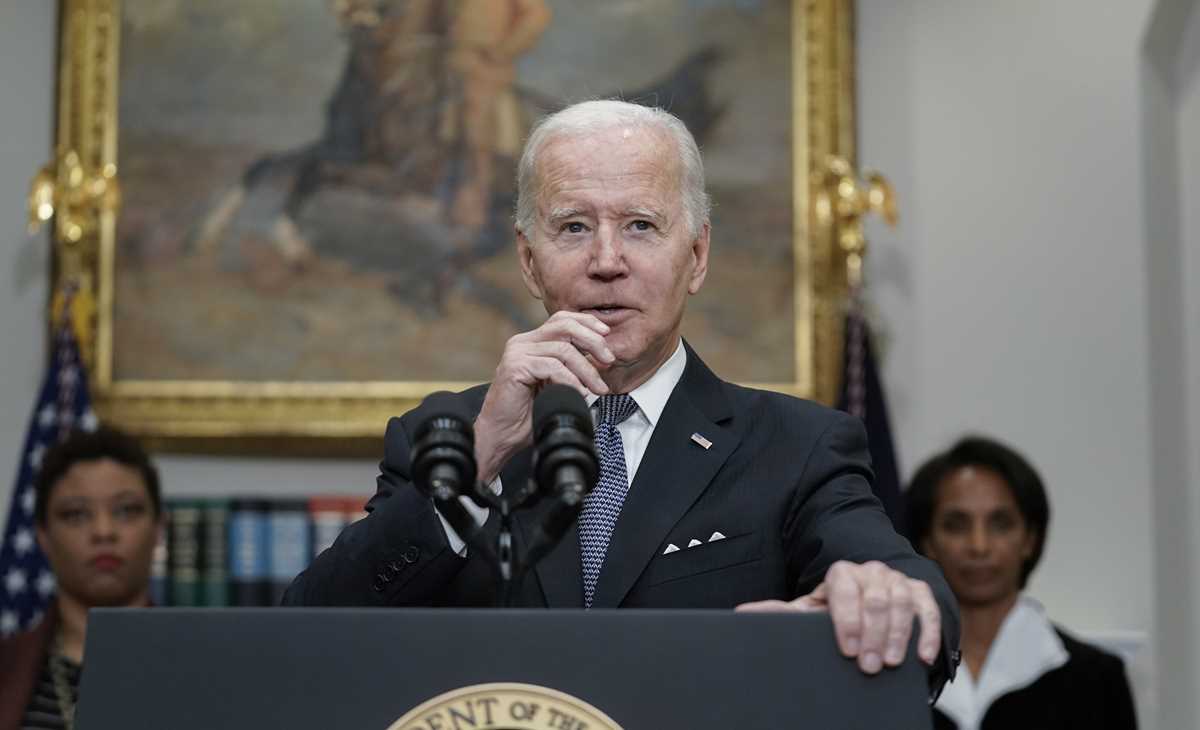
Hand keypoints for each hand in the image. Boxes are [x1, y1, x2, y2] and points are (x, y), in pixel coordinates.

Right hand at [473, 311, 614, 480]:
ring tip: (598, 388)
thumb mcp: (555, 384)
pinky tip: (580, 393)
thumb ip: (571, 367)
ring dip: (587, 369)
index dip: (587, 323)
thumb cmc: (528, 414)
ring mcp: (517, 353)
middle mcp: (522, 342)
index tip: (606, 334)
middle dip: (593, 341)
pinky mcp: (515, 367)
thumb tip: (602, 360)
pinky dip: (571, 380)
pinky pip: (552, 367)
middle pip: (564, 326)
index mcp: (531, 342)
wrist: (501, 435)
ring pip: (563, 349)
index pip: (562, 319)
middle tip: (609, 360)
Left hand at [736, 560, 941, 673]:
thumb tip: (741, 612)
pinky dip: (927, 633)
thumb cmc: (835, 611)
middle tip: (869, 666)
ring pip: (902, 603)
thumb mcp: (810, 612)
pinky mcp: (921, 593)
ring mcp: (897, 580)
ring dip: (898, 635)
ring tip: (891, 663)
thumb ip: (780, 612)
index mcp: (841, 573)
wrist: (871, 603)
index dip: (847, 618)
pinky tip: (922, 656)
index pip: (844, 587)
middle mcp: (871, 572)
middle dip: (873, 635)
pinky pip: (927, 609)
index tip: (848, 649)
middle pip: (876, 599)